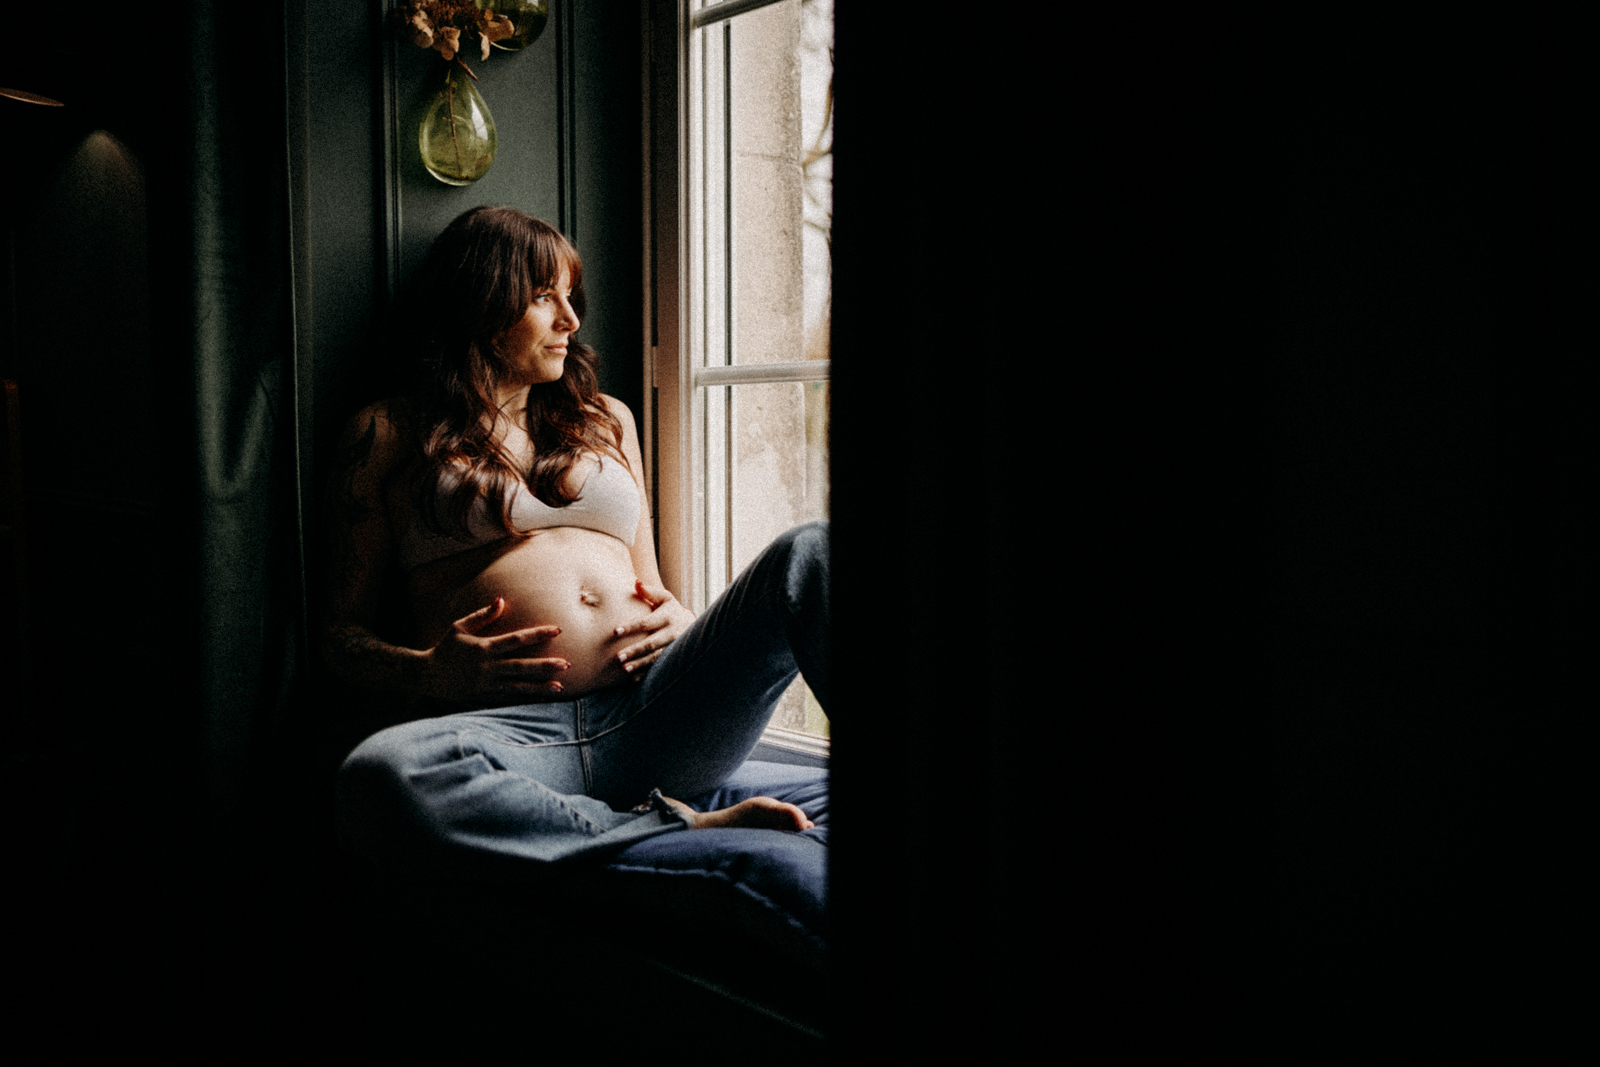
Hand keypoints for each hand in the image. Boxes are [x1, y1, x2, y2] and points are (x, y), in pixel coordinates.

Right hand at [423, 597, 566, 699]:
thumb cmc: (445, 648)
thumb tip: (501, 600)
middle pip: (521, 665)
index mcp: (483, 648)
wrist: (427, 676)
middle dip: (544, 665)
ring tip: (560, 686)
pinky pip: (510, 698)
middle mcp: (487, 667)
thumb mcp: (459, 627)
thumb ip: (482, 615)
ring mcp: (486, 684)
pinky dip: (527, 699)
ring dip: (539, 687)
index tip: (557, 630)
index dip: (537, 634)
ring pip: (518, 686)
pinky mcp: (485, 697)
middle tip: (566, 664)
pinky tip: (543, 699)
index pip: (516, 639)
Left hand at [613, 580, 695, 676]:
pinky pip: (660, 667)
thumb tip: (635, 582)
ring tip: (625, 669)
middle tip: (618, 657)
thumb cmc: (672, 610)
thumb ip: (649, 592)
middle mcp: (672, 632)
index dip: (630, 627)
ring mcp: (674, 647)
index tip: (615, 631)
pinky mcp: (675, 658)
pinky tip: (634, 679)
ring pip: (656, 658)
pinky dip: (647, 673)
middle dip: (635, 650)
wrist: (697, 626)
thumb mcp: (664, 598)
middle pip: (651, 643)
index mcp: (667, 616)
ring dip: (640, 664)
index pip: (646, 622)